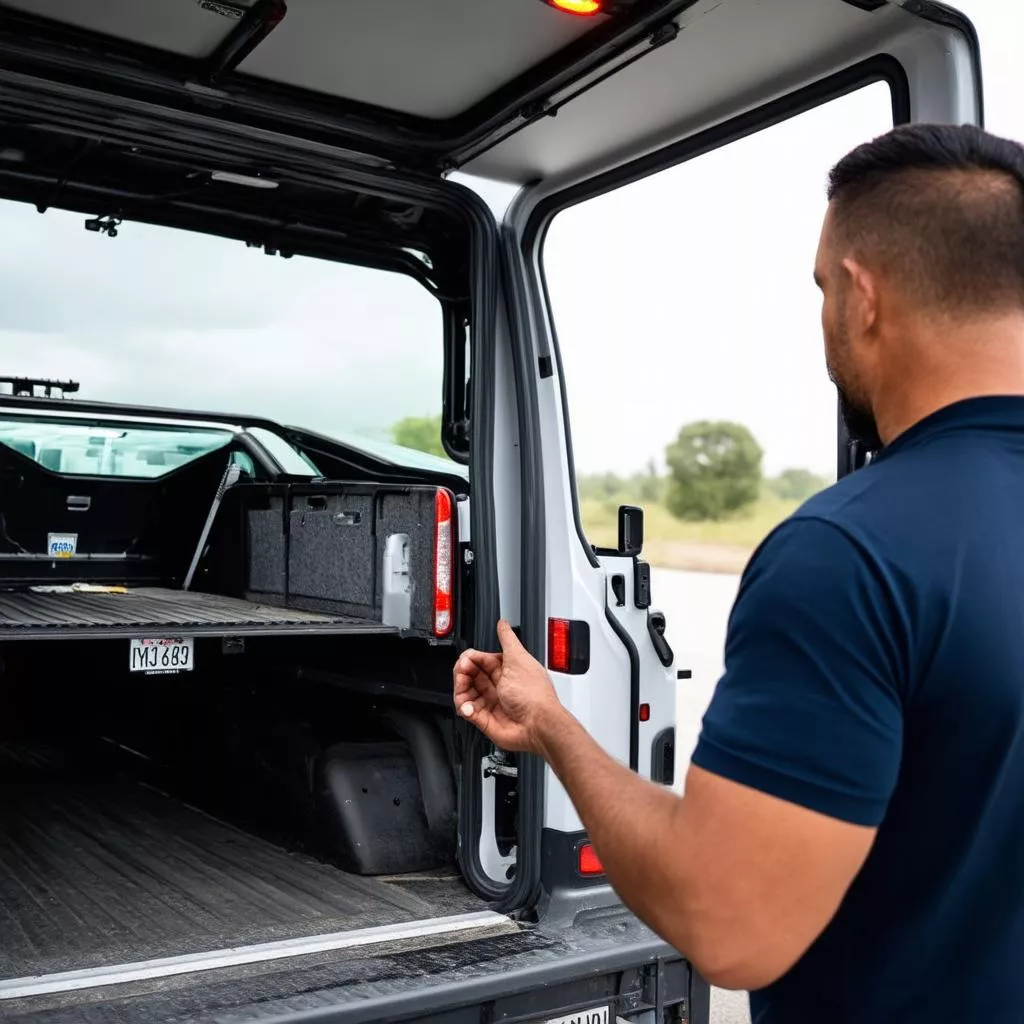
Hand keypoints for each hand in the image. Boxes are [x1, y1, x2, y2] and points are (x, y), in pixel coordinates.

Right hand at [453, 620, 567, 753]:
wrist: (538, 725)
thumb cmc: (534, 695)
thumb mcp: (519, 659)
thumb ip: (508, 639)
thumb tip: (502, 624)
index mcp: (506, 670)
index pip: (479, 660)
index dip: (469, 659)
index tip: (465, 660)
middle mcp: (498, 686)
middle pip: (469, 675)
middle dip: (461, 673)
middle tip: (462, 674)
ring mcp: (491, 703)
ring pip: (465, 693)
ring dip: (460, 691)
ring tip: (463, 693)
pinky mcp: (485, 719)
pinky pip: (467, 711)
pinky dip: (464, 708)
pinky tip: (468, 707)